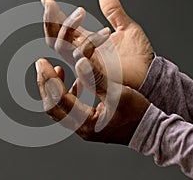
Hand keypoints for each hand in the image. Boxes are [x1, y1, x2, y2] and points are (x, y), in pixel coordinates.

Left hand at [35, 57, 149, 144]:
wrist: (151, 131)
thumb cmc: (138, 113)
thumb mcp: (118, 93)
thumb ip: (97, 78)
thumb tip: (78, 62)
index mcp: (86, 122)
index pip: (58, 99)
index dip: (48, 79)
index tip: (42, 62)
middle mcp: (80, 128)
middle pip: (52, 106)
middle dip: (44, 84)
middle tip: (41, 64)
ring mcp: (83, 127)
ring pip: (58, 107)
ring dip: (53, 88)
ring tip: (53, 70)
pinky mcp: (87, 122)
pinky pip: (69, 108)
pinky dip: (67, 93)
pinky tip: (72, 80)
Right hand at [41, 0, 153, 88]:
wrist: (149, 74)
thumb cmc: (138, 56)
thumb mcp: (126, 26)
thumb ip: (113, 10)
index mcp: (86, 42)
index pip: (62, 29)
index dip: (52, 15)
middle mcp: (81, 53)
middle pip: (54, 38)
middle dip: (50, 20)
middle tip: (50, 4)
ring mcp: (86, 63)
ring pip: (62, 46)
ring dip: (67, 27)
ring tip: (81, 11)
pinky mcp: (94, 72)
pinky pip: (82, 57)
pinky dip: (89, 43)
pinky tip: (105, 32)